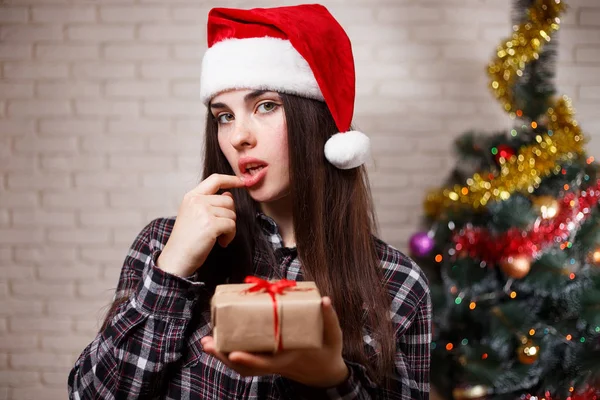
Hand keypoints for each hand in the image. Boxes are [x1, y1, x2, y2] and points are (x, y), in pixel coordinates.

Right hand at [157, 173, 244, 276]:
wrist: (176, 258)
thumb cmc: (186, 240)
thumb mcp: (193, 215)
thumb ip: (209, 203)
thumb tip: (229, 195)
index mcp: (192, 196)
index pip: (215, 179)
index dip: (231, 179)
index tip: (242, 182)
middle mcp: (197, 201)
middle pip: (228, 200)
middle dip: (229, 216)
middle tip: (221, 229)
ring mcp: (203, 212)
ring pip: (232, 214)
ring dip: (229, 228)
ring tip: (218, 237)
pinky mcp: (211, 224)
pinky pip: (232, 225)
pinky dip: (230, 236)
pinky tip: (221, 242)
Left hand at [201, 296, 348, 387]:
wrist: (326, 372)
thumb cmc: (329, 351)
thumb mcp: (333, 336)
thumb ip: (329, 318)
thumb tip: (325, 300)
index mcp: (289, 359)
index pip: (266, 363)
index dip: (250, 360)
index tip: (233, 353)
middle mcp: (276, 364)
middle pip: (245, 367)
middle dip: (224, 356)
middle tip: (207, 343)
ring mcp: (270, 364)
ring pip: (242, 366)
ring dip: (222, 356)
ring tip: (206, 342)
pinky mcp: (266, 360)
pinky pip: (245, 361)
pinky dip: (230, 354)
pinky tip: (219, 342)